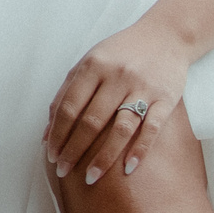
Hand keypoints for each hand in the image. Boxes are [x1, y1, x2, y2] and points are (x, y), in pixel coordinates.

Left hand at [44, 19, 191, 185]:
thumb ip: (67, 92)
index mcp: (93, 66)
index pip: (69, 107)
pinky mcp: (166, 98)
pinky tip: (127, 168)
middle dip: (74, 150)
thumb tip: (47, 131)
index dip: (57, 133)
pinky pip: (151, 128)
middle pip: (90, 121)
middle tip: (63, 171)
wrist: (166, 36)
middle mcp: (116, 76)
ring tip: (90, 177)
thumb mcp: (90, 62)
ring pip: (119, 128)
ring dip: (103, 156)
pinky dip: (139, 150)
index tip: (51, 155)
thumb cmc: (120, 52)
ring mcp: (142, 88)